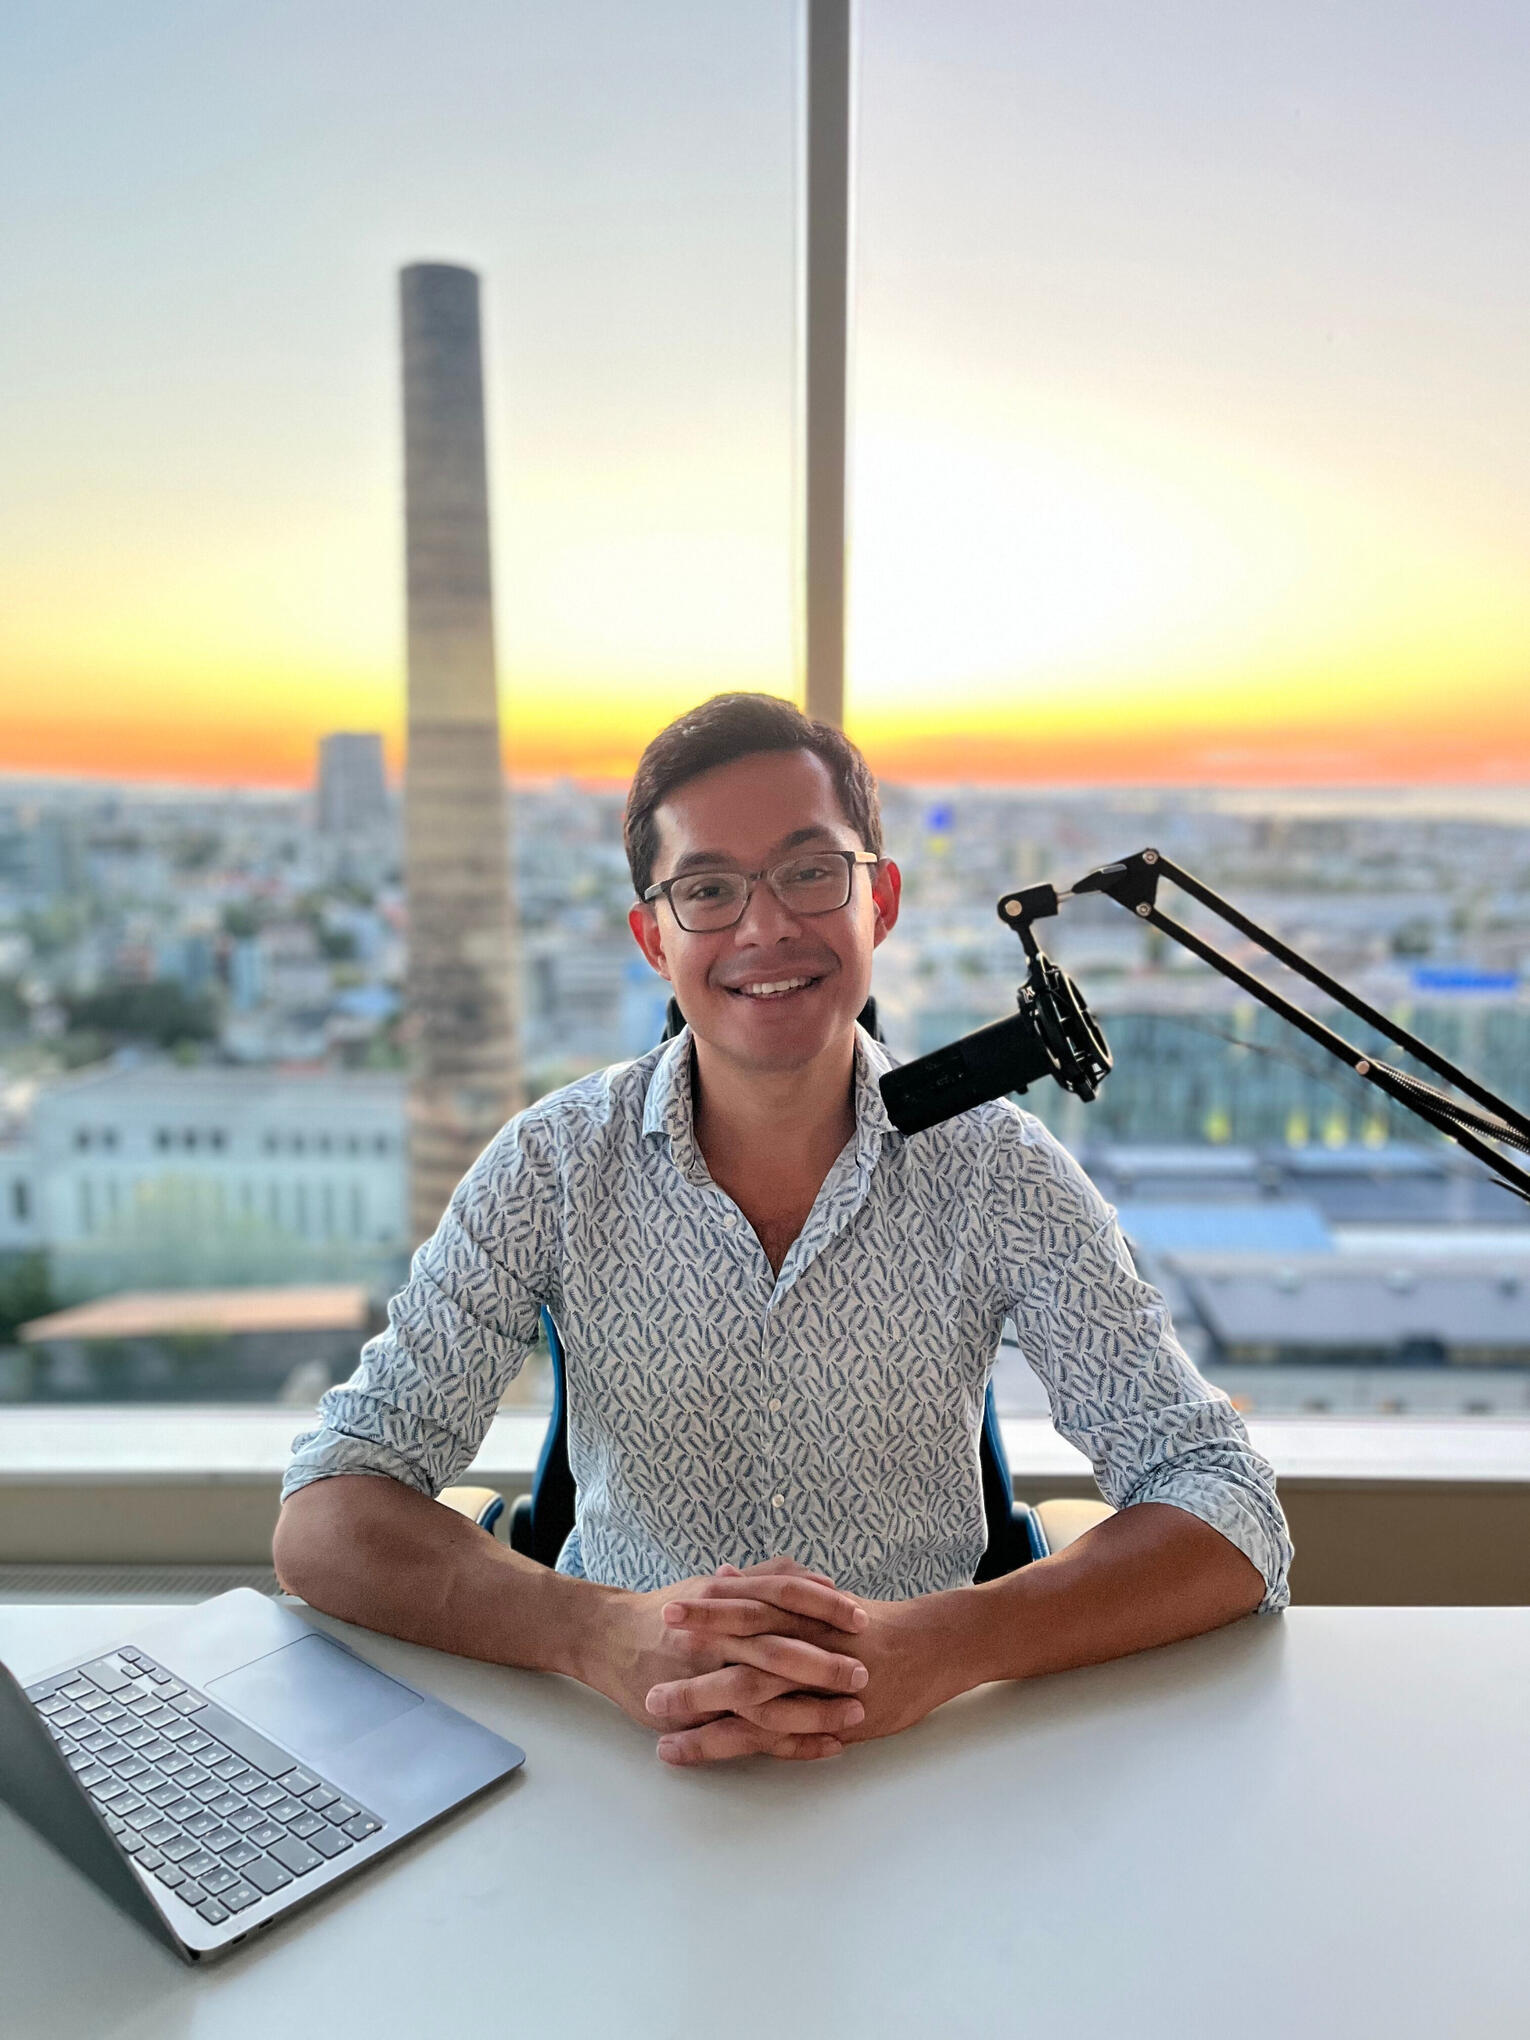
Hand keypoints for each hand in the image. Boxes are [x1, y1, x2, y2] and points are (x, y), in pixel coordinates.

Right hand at [582, 1557, 870, 1762]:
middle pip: (774, 1649)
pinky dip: (788, 1743)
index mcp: (722, 1599)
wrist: (609, 1639)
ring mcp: (702, 1679)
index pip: (780, 1596)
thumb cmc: (672, 1611)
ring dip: (811, 1709)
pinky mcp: (695, 1718)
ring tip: (854, 1714)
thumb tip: (821, 1579)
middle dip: (822, 1663)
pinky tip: (825, 1745)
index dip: (822, 1606)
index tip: (861, 1618)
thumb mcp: (716, 1584)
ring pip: (762, 1698)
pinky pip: (747, 1736)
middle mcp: (712, 1637)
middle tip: (863, 1672)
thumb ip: (767, 1578)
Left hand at [649, 1582, 976, 1764]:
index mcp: (804, 1612)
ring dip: (701, 1708)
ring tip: (656, 1719)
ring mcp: (818, 1684)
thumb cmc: (873, 1623)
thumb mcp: (821, 1599)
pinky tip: (700, 1751)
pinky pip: (774, 1736)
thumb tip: (721, 1571)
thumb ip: (769, 1589)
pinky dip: (734, 1743)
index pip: (751, 1605)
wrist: (934, 1647)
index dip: (711, 1608)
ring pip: (752, 1696)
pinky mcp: (828, 1719)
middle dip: (697, 1654)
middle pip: (746, 1645)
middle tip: (651, 1661)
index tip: (668, 1608)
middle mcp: (809, 1644)